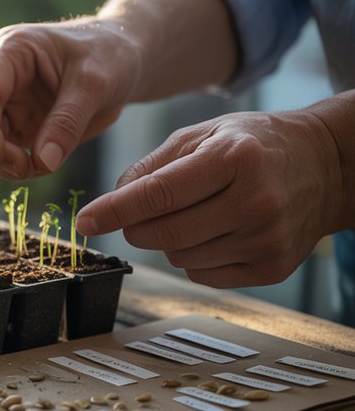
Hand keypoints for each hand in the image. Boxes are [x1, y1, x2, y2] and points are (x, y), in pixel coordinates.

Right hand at [0, 17, 140, 178]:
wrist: (129, 59)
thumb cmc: (112, 55)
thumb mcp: (95, 84)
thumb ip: (68, 122)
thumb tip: (43, 163)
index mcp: (12, 52)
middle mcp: (3, 77)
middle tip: (25, 169)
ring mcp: (11, 102)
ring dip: (4, 163)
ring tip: (35, 169)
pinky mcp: (23, 124)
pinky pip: (8, 152)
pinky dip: (18, 166)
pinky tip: (40, 166)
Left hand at [76, 109, 345, 287]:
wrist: (325, 166)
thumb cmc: (252, 145)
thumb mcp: (202, 134)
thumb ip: (151, 165)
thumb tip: (113, 200)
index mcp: (234, 158)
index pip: (158, 194)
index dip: (115, 210)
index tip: (85, 222)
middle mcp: (255, 200)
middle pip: (165, 233)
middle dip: (135, 228)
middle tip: (133, 217)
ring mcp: (266, 238)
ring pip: (181, 258)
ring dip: (166, 242)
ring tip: (190, 215)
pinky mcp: (272, 268)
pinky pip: (204, 275)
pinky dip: (193, 258)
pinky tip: (213, 232)